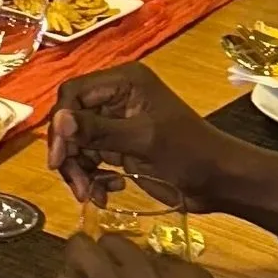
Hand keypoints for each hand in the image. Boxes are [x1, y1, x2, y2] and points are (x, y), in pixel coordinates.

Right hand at [46, 63, 230, 214]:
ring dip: (80, 171)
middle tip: (77, 186)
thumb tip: (59, 120)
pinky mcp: (121, 147)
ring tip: (92, 195)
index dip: (61, 123)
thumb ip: (99, 131)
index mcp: (124, 82)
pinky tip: (109, 192)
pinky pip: (92, 159)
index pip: (75, 93)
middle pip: (72, 120)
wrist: (219, 180)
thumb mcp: (143, 140)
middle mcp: (117, 97)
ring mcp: (118, 123)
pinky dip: (94, 178)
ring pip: (78, 143)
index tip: (58, 158)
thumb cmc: (188, 152)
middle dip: (70, 154)